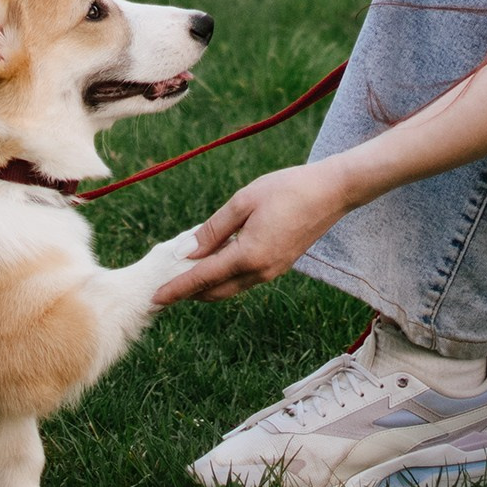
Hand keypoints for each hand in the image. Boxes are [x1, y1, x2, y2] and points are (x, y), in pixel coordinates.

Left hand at [149, 160, 346, 303]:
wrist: (331, 192)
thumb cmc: (286, 189)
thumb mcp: (243, 201)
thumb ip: (213, 229)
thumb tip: (188, 251)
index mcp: (248, 256)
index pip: (203, 279)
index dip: (177, 288)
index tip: (156, 297)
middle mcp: (260, 271)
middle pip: (215, 291)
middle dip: (189, 292)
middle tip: (166, 286)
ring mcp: (272, 271)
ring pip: (230, 288)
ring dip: (207, 285)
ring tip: (185, 273)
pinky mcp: (279, 265)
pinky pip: (244, 279)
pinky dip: (224, 276)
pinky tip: (214, 261)